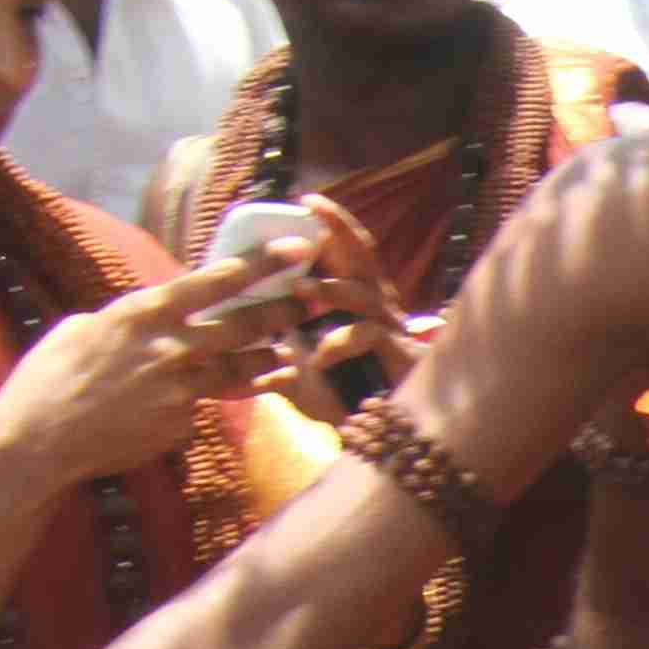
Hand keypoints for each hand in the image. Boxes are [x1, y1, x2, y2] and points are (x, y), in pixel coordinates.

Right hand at [0, 234, 316, 495]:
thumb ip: (133, 319)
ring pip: (242, 369)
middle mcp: (172, 347)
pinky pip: (205, 407)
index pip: (215, 280)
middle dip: (283, 313)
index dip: (262, 264)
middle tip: (312, 302)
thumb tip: (156, 312)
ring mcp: (182, 388)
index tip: (296, 249)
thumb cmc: (50, 375)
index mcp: (145, 312)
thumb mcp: (85, 328)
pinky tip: (196, 402)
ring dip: (268, 360)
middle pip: (246, 325)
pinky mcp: (183, 423)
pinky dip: (206, 401)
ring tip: (286, 356)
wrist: (40, 437)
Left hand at [274, 192, 423, 424]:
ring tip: (302, 289)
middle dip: (340, 229)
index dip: (333, 226)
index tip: (307, 200)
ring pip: (365, 293)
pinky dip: (338, 342)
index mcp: (357, 307)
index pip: (348, 256)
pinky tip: (317, 357)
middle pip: (365, 258)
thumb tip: (247, 355)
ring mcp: (393, 333)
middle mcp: (380, 311)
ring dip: (332, 287)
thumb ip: (280, 359)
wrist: (380, 447)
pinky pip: (367, 335)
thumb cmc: (344, 405)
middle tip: (314, 208)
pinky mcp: (401, 356)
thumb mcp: (302, 377)